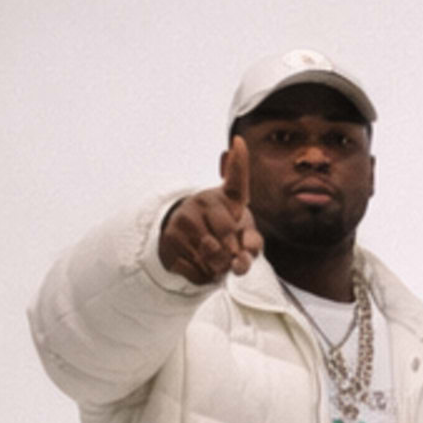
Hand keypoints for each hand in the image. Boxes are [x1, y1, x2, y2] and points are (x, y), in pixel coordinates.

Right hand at [159, 162, 259, 284]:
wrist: (183, 238)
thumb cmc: (220, 228)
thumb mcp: (239, 222)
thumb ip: (252, 233)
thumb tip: (243, 245)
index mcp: (220, 196)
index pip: (234, 181)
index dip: (239, 165)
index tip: (240, 145)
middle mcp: (199, 204)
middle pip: (228, 233)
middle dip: (235, 252)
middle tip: (232, 254)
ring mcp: (182, 224)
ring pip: (213, 257)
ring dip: (220, 267)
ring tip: (217, 261)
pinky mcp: (169, 246)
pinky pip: (198, 272)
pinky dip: (205, 277)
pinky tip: (202, 265)